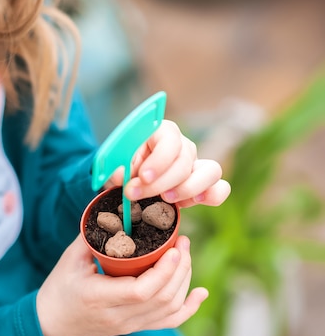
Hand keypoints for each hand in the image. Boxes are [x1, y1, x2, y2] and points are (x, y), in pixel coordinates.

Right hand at [36, 234, 207, 335]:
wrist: (51, 324)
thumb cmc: (59, 287)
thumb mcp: (71, 258)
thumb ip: (95, 233)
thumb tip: (118, 206)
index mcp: (100, 298)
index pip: (142, 291)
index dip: (164, 271)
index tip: (174, 247)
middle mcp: (119, 317)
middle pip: (162, 299)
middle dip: (180, 268)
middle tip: (184, 241)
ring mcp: (129, 326)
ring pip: (169, 310)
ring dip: (184, 281)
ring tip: (185, 255)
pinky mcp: (135, 328)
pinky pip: (168, 322)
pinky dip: (189, 308)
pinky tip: (201, 293)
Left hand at [107, 119, 230, 207]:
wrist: (129, 180)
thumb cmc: (123, 165)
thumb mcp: (115, 163)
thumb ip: (117, 168)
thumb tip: (122, 176)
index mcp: (163, 132)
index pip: (170, 141)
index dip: (159, 161)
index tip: (142, 177)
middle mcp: (183, 146)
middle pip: (185, 161)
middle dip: (161, 182)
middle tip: (136, 194)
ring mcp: (196, 165)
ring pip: (211, 171)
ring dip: (188, 188)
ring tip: (166, 199)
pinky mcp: (203, 185)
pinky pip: (220, 188)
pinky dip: (211, 196)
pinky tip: (191, 203)